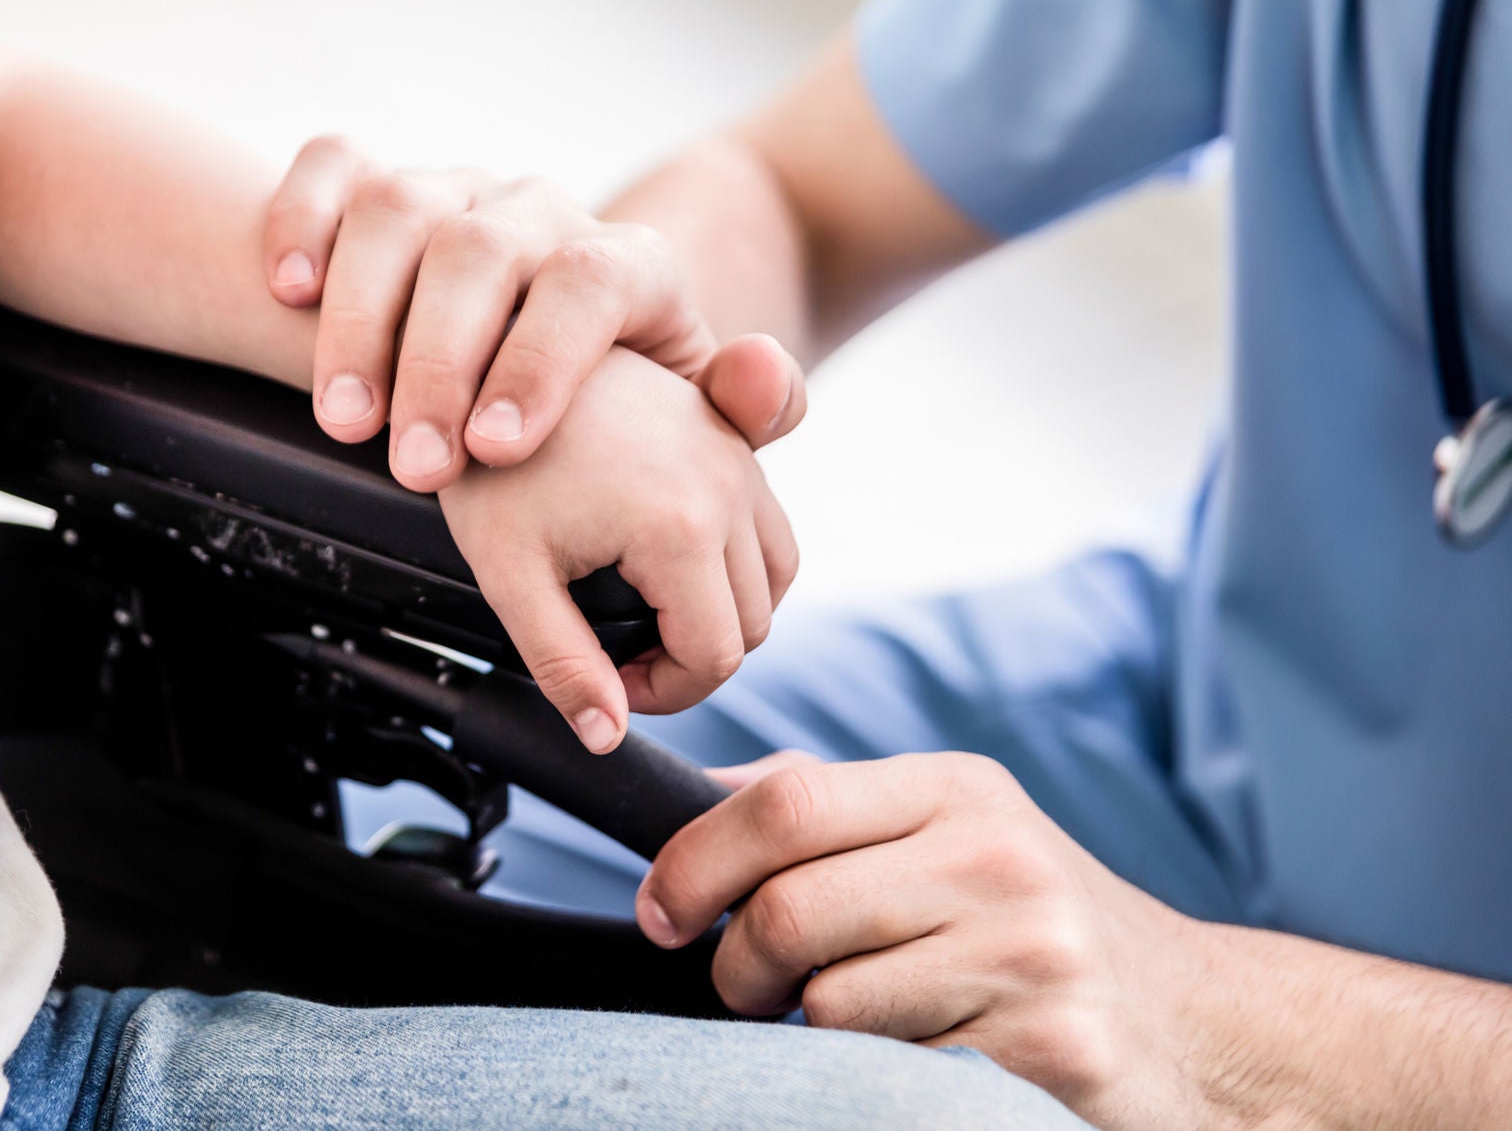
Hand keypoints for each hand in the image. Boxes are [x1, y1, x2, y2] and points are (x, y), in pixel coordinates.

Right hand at [263, 137, 805, 490]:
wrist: (555, 334)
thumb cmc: (618, 395)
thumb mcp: (691, 409)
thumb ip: (742, 407)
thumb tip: (764, 378)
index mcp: (624, 262)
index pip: (590, 282)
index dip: (541, 361)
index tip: (498, 449)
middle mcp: (539, 212)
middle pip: (481, 254)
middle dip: (438, 365)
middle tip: (414, 467)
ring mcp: (456, 191)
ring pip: (400, 210)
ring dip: (362, 318)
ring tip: (345, 420)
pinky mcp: (380, 182)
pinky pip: (332, 164)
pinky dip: (302, 216)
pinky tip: (286, 290)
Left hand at [437, 348, 797, 753]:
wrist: (494, 346)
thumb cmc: (492, 458)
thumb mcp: (509, 573)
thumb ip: (562, 663)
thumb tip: (604, 737)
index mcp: (684, 527)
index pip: (715, 658)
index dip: (661, 693)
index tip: (604, 681)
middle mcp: (731, 486)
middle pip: (753, 623)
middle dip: (690, 658)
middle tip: (613, 655)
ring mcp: (738, 454)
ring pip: (775, 574)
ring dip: (723, 610)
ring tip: (643, 614)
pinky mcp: (730, 434)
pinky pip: (767, 523)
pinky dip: (737, 561)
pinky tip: (667, 564)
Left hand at [638, 750, 1215, 1128]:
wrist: (1200, 1023)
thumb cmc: (1032, 925)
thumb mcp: (945, 834)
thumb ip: (824, 810)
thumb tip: (690, 799)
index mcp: (954, 788)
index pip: (785, 800)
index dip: (696, 860)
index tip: (662, 911)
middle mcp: (996, 853)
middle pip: (790, 907)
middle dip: (735, 964)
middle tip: (743, 988)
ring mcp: (1030, 947)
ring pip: (830, 1002)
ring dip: (811, 1028)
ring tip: (859, 1021)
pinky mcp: (1052, 1042)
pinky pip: (894, 1069)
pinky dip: (880, 1074)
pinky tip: (928, 1054)